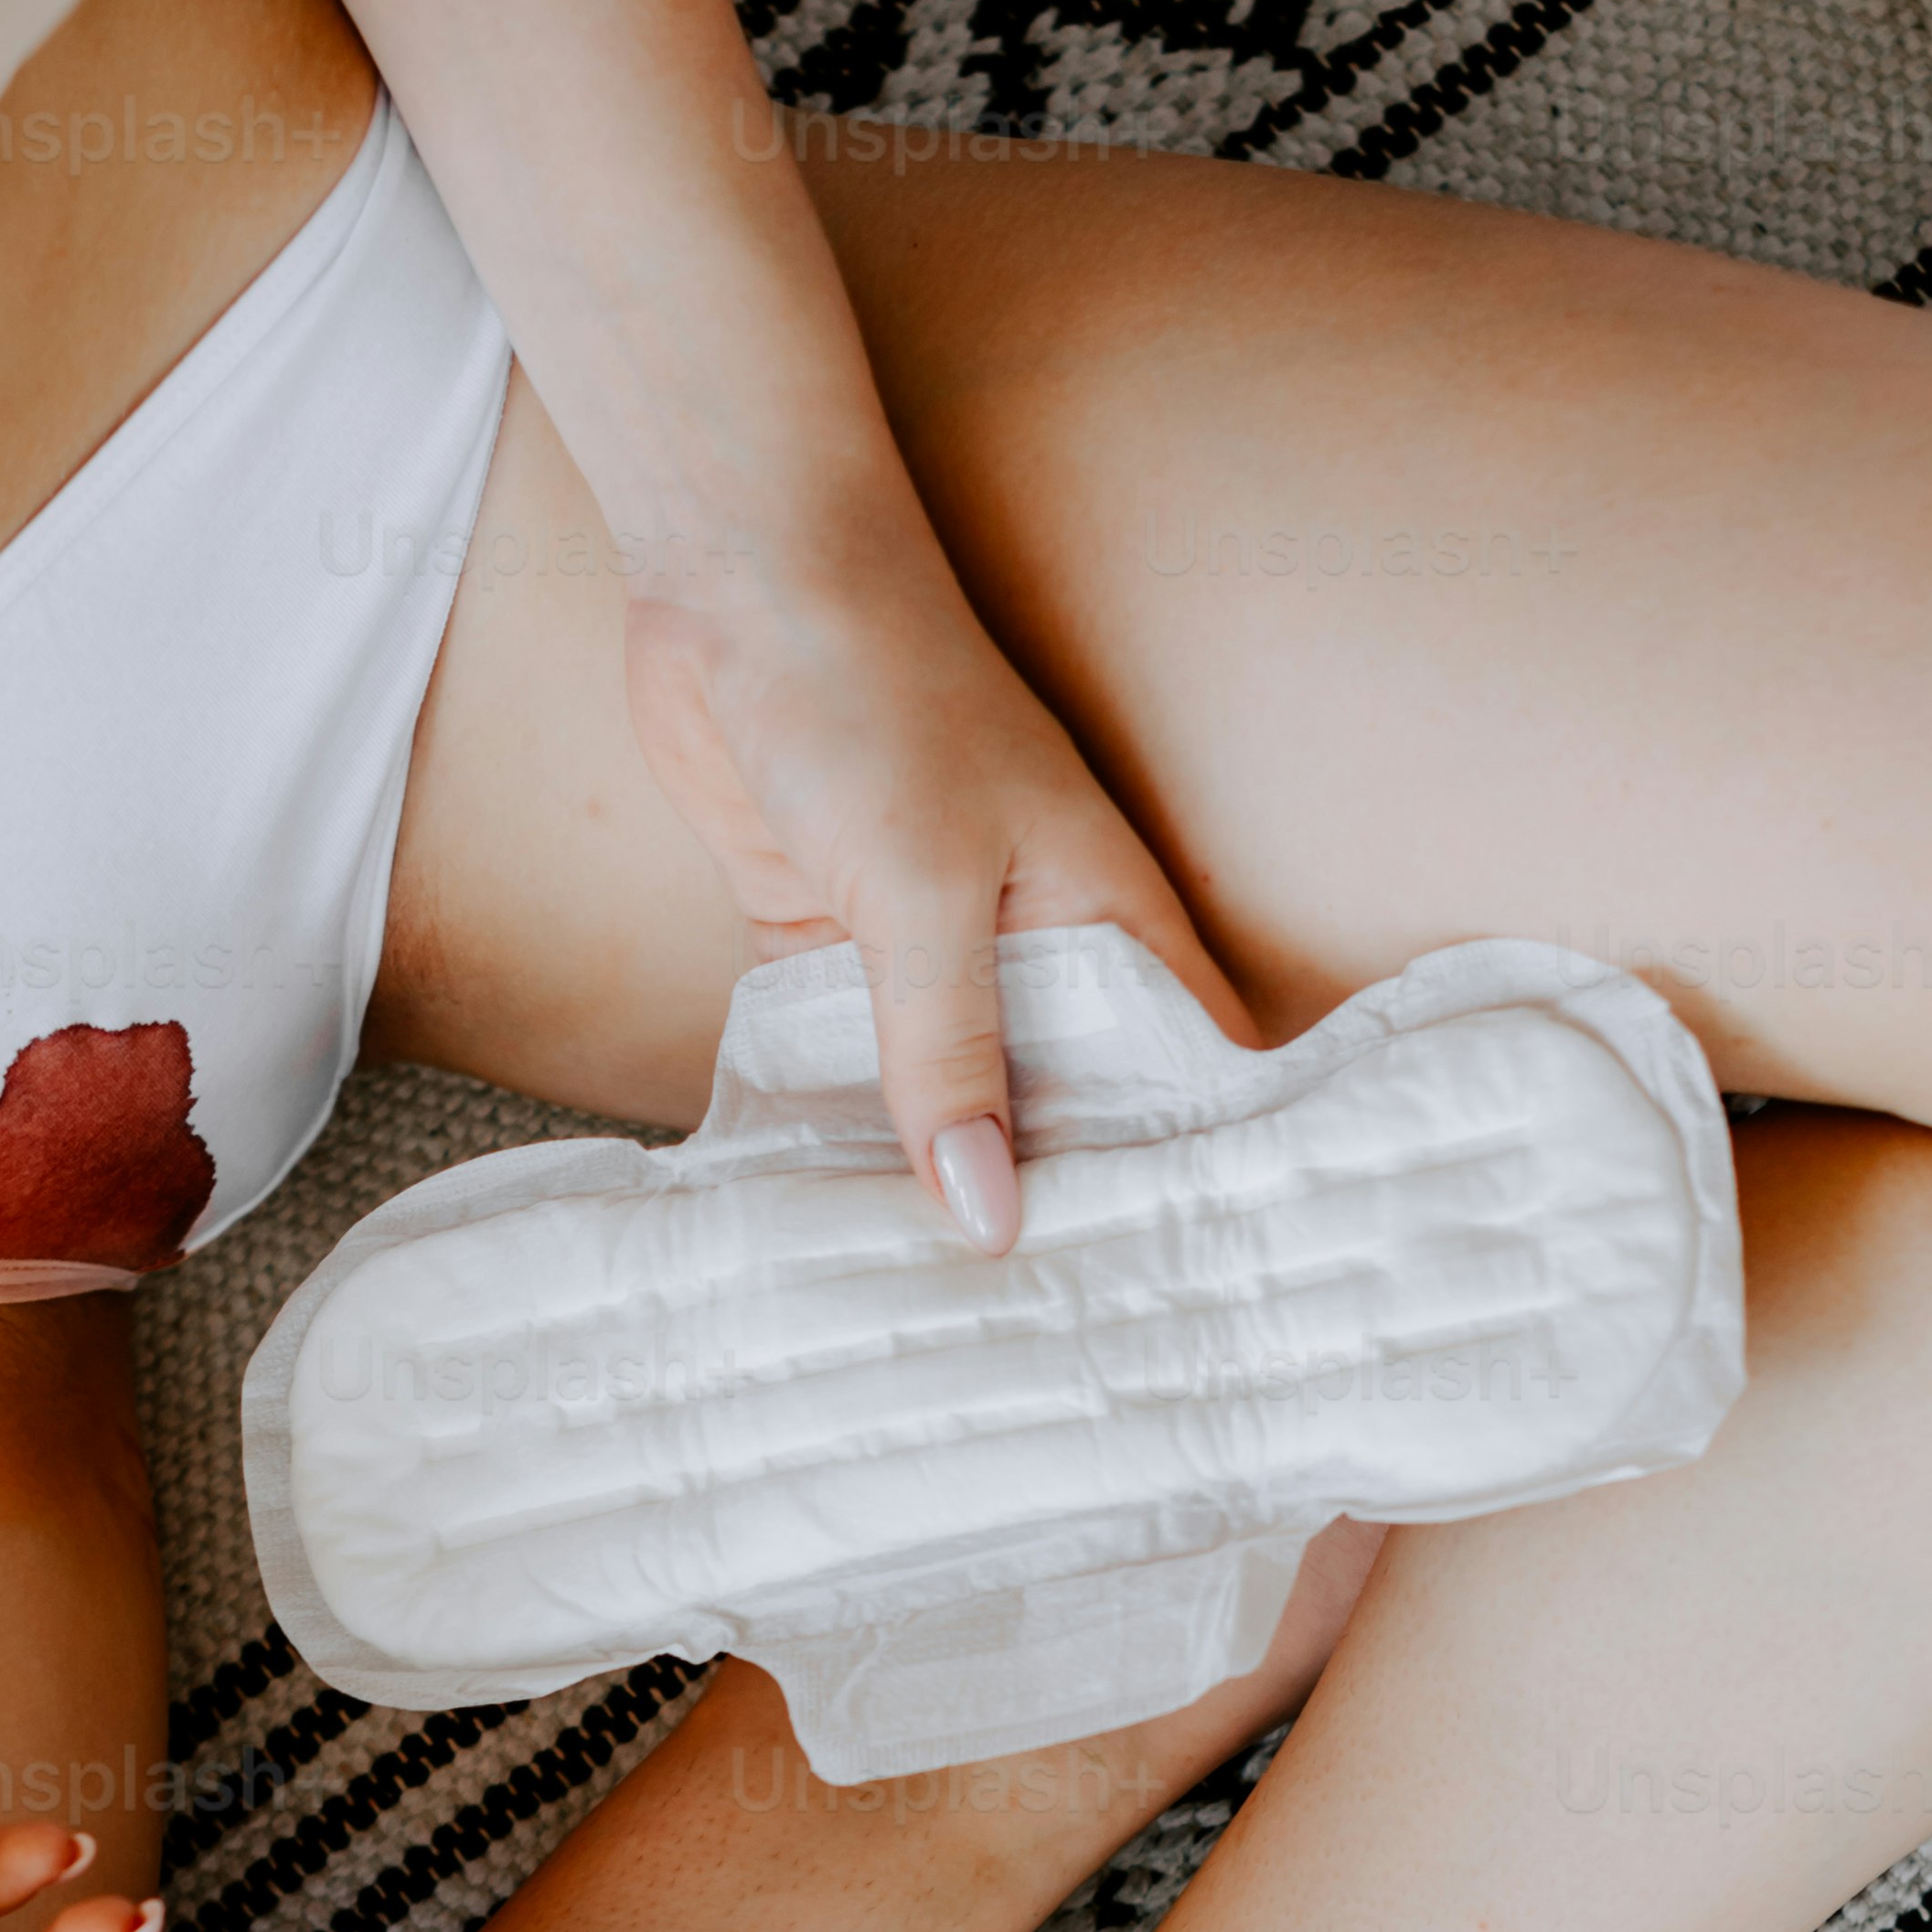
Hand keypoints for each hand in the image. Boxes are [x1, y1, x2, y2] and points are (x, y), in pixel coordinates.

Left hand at [619, 488, 1252, 1248]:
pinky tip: (820, 1223)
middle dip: (1048, 1207)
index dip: (1190, 1176)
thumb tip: (989, 1216)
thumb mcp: (925, 890)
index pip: (1184, 1069)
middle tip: (1037, 1359)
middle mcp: (1031, 941)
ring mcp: (926, 942)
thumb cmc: (873, 695)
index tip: (1181, 1297)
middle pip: (1057, 1101)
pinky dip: (831, 1126)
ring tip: (924, 1322)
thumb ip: (949, 1055)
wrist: (741, 572)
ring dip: (928, 1179)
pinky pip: (841, 1060)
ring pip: (942, 1091)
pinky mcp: (827, 937)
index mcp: (1106, 916)